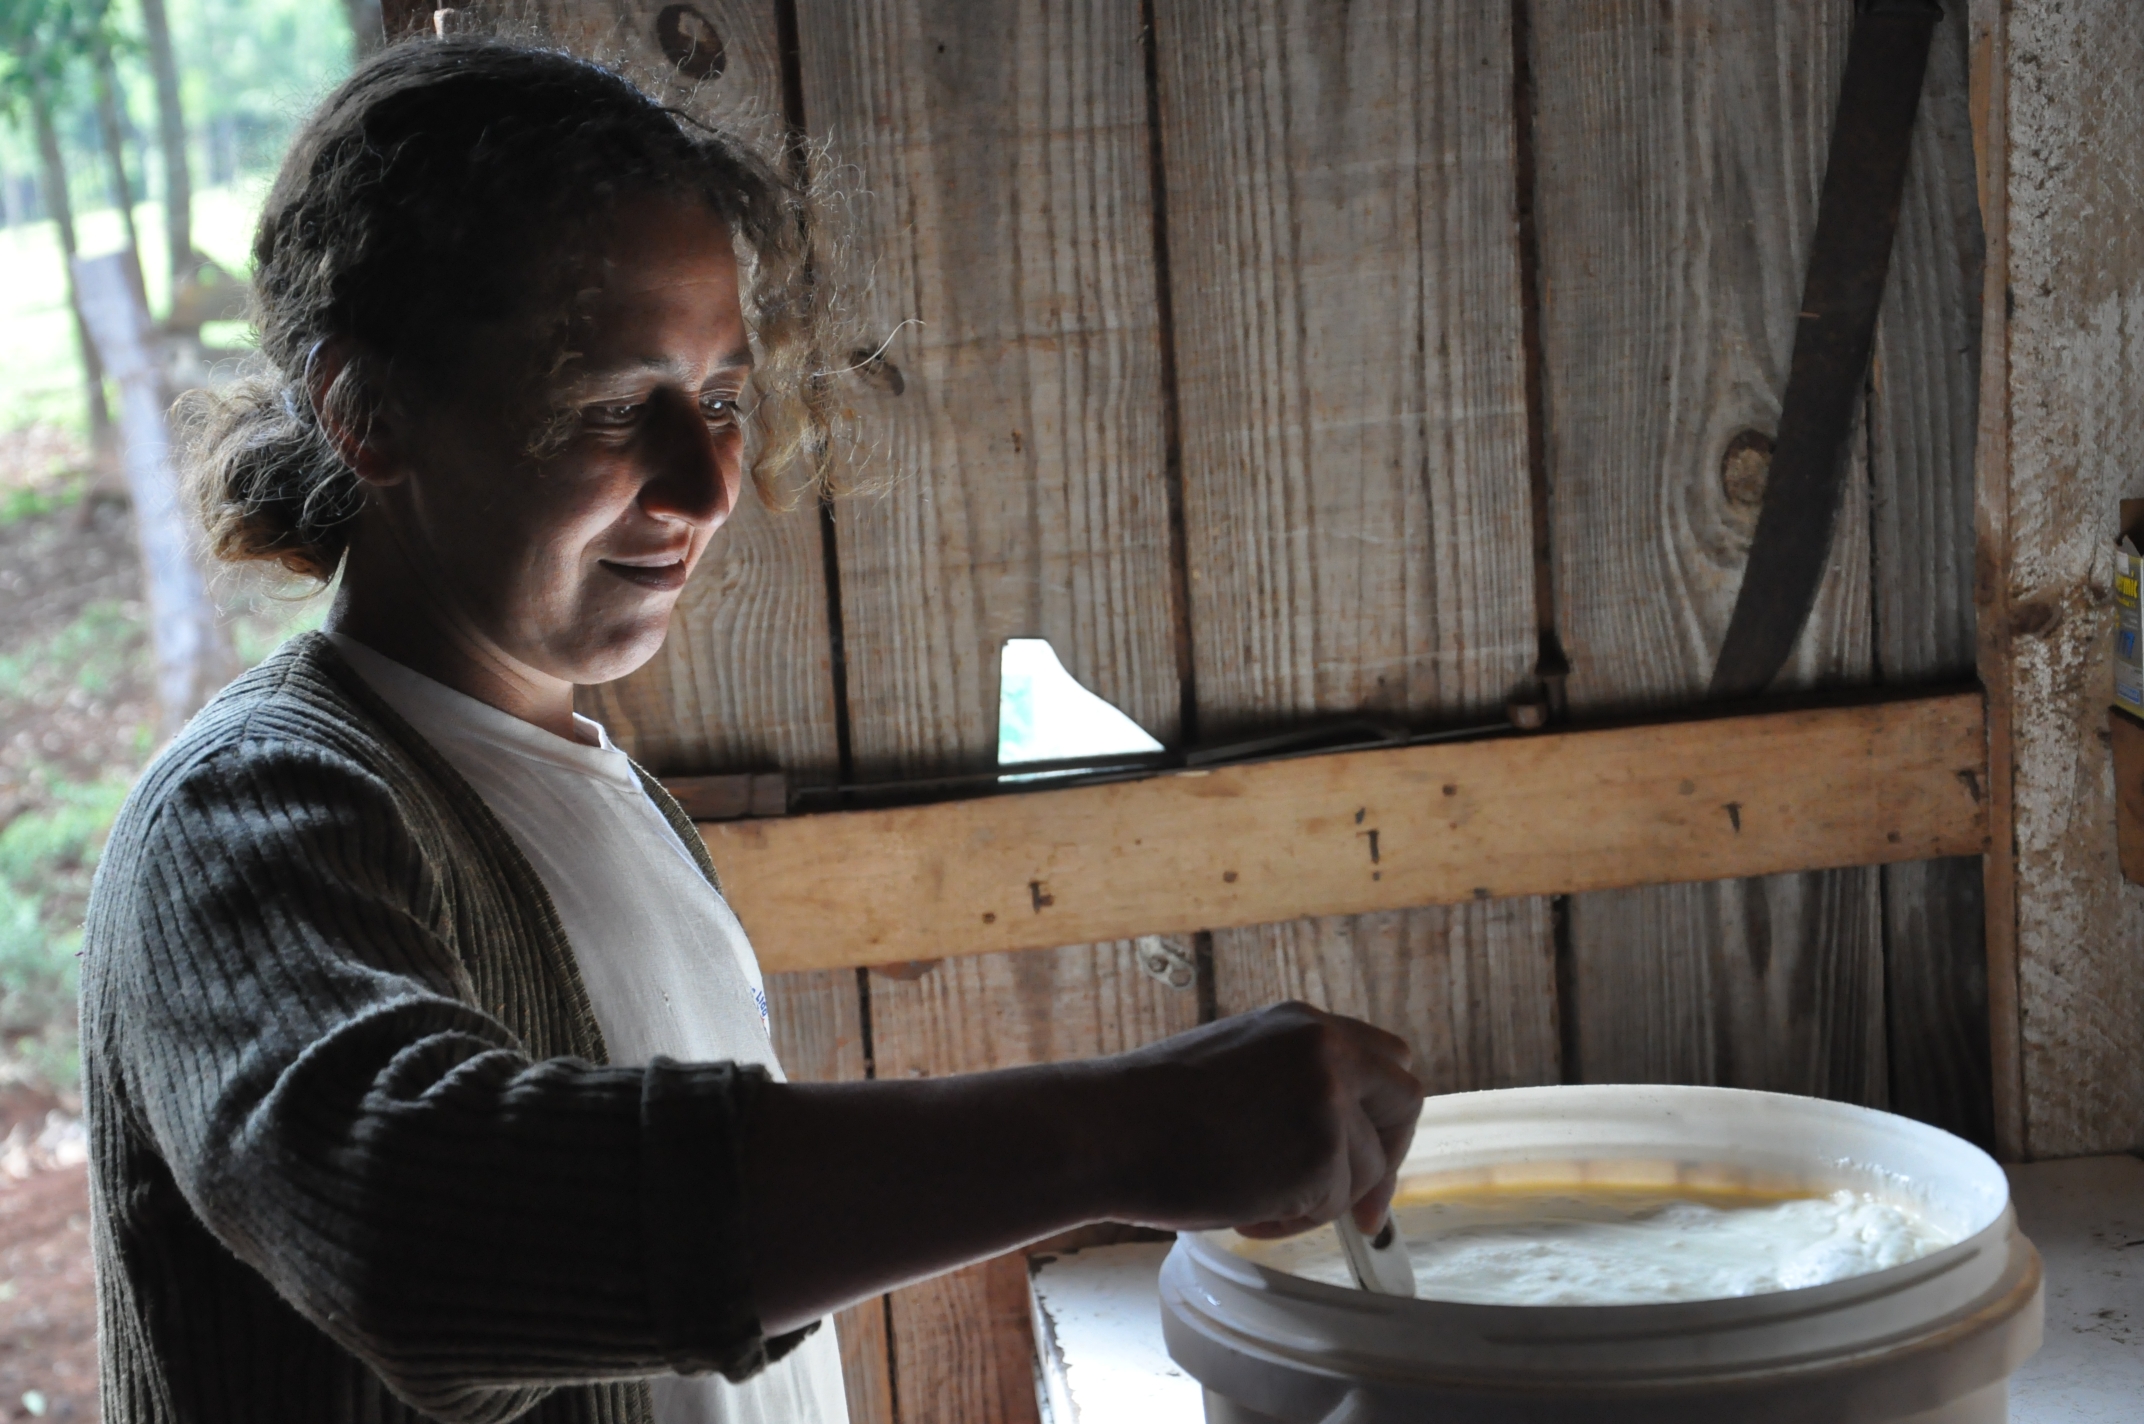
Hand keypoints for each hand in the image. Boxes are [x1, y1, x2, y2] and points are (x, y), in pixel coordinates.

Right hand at [1097, 1001, 1422, 1238]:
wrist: (1108, 1129)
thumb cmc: (1151, 1108)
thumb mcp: (1238, 1064)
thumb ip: (1294, 1081)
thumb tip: (1334, 1135)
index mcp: (1302, 1024)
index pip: (1384, 1058)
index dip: (1382, 1112)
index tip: (1368, 1153)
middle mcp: (1326, 1050)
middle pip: (1404, 1100)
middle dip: (1389, 1156)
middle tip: (1363, 1209)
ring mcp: (1327, 1099)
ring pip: (1368, 1168)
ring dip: (1321, 1201)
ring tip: (1252, 1201)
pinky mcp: (1321, 1152)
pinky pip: (1334, 1207)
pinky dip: (1294, 1222)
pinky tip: (1245, 1211)